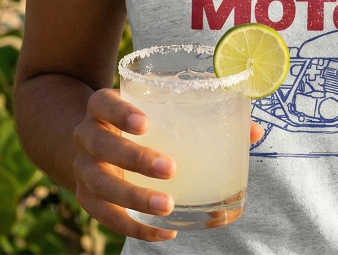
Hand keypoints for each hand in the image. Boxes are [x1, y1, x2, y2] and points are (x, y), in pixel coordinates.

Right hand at [72, 88, 265, 241]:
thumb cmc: (139, 120)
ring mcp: (83, 170)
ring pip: (100, 187)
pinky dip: (135, 228)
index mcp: (102, 107)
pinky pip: (107, 218)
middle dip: (135, 159)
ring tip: (167, 206)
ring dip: (134, 198)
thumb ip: (202, 112)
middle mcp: (86, 136)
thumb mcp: (158, 106)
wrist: (92, 140)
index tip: (145, 122)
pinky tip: (165, 233)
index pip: (103, 103)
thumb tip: (254, 131)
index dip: (120, 112)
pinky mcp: (88, 199)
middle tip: (170, 168)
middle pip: (101, 147)